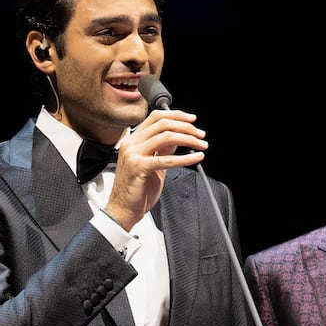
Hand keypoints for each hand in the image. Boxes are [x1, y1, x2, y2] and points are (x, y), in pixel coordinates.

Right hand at [106, 108, 207, 229]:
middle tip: (200, 134)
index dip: (176, 115)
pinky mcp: (138, 167)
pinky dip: (185, 157)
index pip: (156, 117)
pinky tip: (196, 158)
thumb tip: (179, 138)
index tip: (191, 119)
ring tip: (201, 144)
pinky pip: (167, 159)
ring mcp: (133, 154)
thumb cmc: (136, 190)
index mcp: (133, 140)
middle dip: (186, 127)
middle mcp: (131, 143)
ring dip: (188, 139)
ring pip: (166, 137)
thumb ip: (163, 149)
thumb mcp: (153, 164)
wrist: (123, 209)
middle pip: (162, 124)